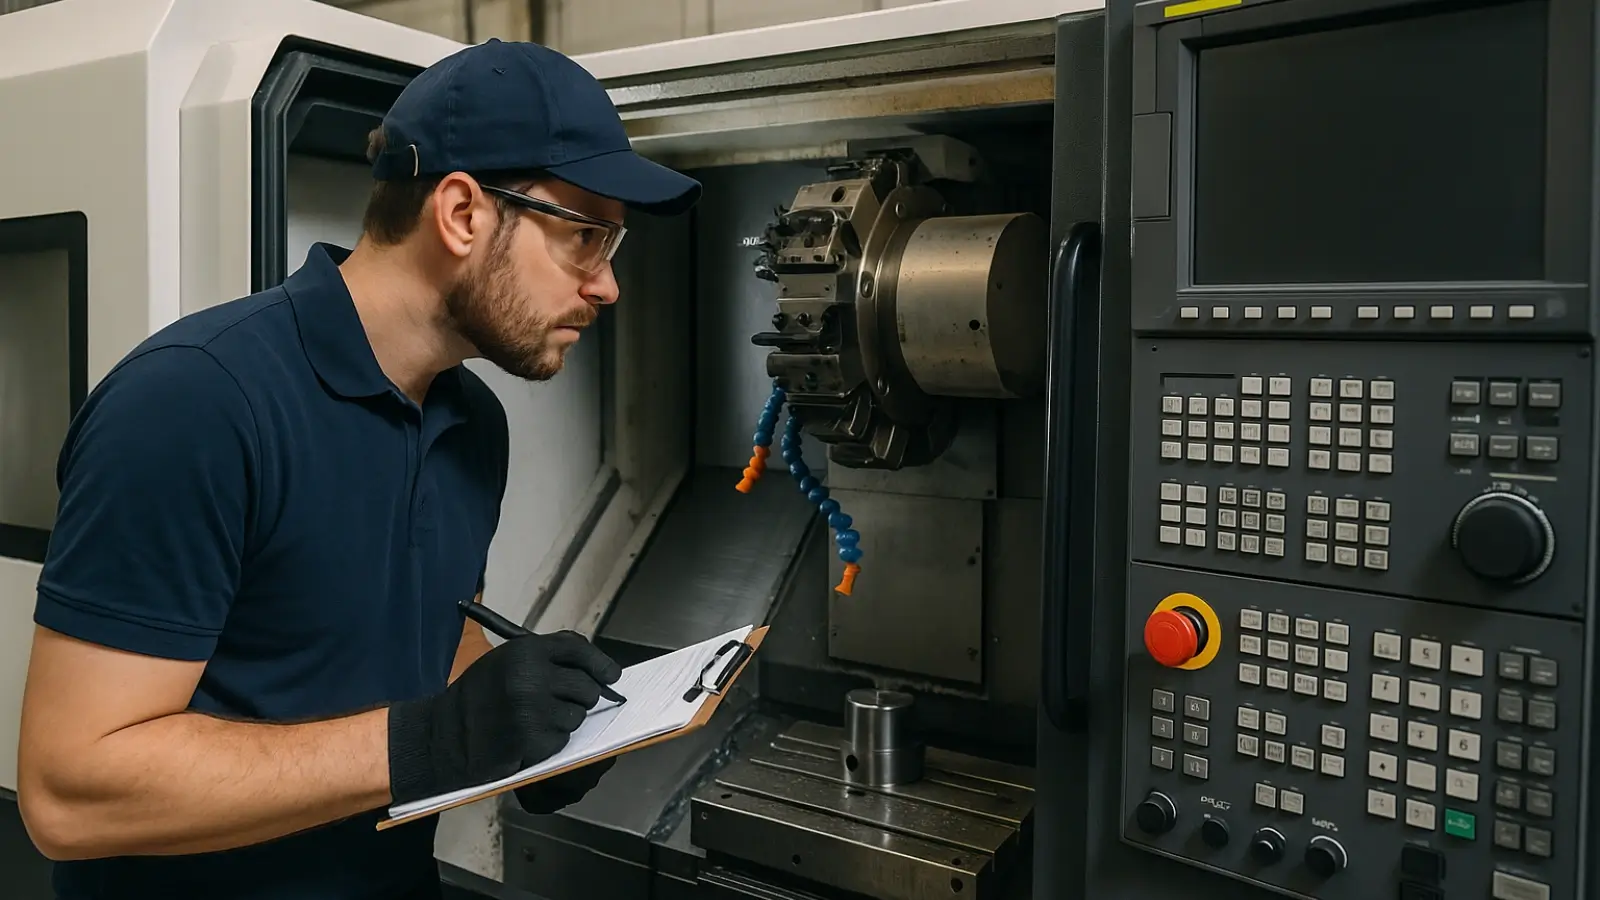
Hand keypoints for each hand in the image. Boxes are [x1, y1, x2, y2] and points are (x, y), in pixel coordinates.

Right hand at [386, 630, 621, 805]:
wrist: (444, 736)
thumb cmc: (477, 698)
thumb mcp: (504, 661)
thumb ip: (544, 656)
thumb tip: (591, 664)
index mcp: (524, 651)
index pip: (578, 650)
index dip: (600, 663)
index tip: (612, 675)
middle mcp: (531, 677)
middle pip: (586, 687)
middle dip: (583, 699)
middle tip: (565, 704)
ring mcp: (532, 710)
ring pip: (577, 716)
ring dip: (564, 722)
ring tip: (535, 721)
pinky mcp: (532, 739)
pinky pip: (562, 739)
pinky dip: (551, 742)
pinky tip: (527, 738)